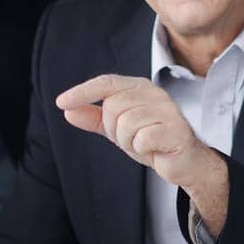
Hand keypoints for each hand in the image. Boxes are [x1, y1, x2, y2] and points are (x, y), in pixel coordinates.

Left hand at [56, 74, 221, 189]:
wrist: (183, 161)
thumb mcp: (117, 129)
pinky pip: (142, 138)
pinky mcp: (175, 129)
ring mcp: (167, 110)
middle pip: (113, 106)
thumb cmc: (151, 141)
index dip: (83, 91)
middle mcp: (154, 93)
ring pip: (126, 124)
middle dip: (114, 129)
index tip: (61, 102)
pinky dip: (142, 149)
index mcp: (139, 87)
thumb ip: (94, 118)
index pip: (107, 82)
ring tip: (143, 144)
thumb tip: (68, 110)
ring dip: (129, 142)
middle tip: (130, 138)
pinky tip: (154, 150)